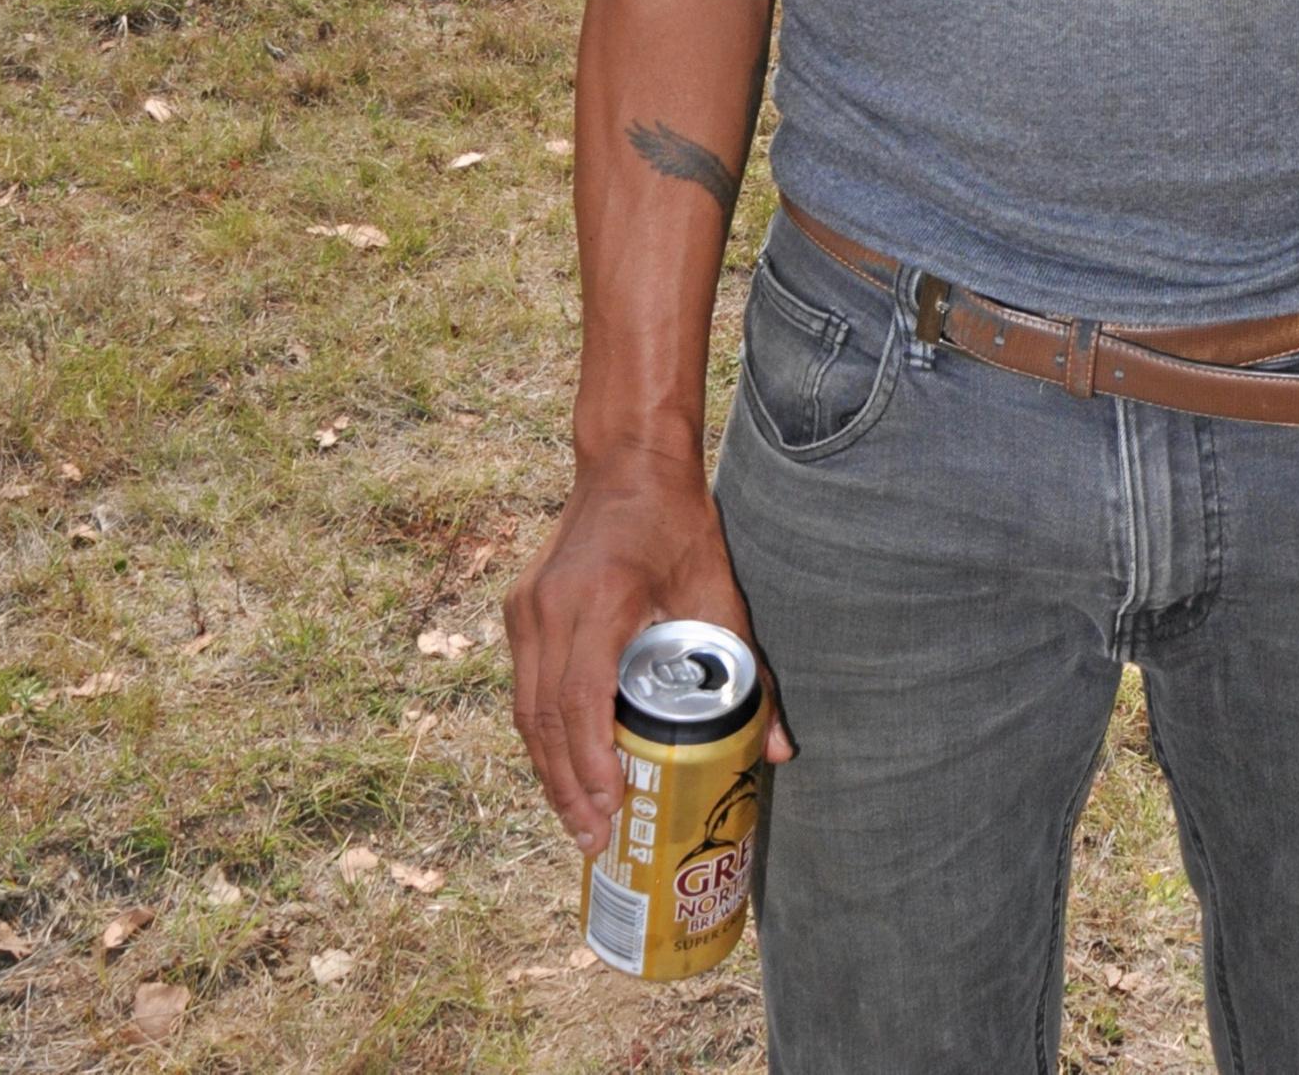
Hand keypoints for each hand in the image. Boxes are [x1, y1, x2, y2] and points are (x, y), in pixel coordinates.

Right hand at [505, 448, 791, 849]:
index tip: (610, 811)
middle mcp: (549, 607)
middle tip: (593, 840)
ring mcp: (526, 608)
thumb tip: (779, 751)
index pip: (580, 700)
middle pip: (543, 719)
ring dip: (549, 769)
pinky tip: (566, 767)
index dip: (590, 764)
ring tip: (579, 820)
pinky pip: (525, 686)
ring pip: (525, 709)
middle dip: (566, 788)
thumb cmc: (676, 520)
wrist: (627, 458)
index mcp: (599, 600)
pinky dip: (543, 733)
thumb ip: (748, 667)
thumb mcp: (719, 587)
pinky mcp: (519, 610)